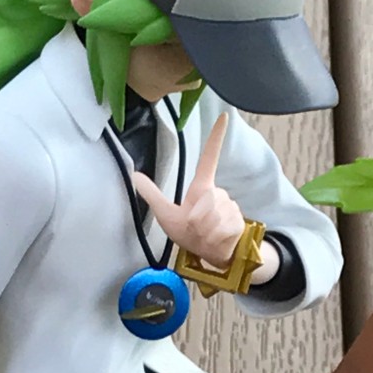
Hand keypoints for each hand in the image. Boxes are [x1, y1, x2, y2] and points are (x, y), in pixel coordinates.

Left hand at [133, 114, 244, 269]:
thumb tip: (134, 175)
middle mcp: (218, 193)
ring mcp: (231, 206)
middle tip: (197, 229)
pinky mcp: (239, 221)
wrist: (212, 256)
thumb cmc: (189, 234)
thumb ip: (152, 195)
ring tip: (207, 236)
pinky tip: (218, 241)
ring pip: (212, 217)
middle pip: (204, 202)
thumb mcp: (166, 214)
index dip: (216, 137)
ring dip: (205, 232)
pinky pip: (221, 229)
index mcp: (202, 187)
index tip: (224, 116)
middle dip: (196, 221)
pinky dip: (214, 240)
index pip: (210, 158)